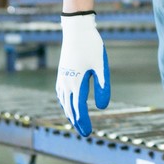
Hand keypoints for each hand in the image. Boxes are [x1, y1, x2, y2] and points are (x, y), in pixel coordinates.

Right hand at [55, 13, 110, 135]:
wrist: (76, 29)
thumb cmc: (91, 46)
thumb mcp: (101, 66)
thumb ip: (102, 86)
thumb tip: (103, 107)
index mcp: (76, 83)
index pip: (78, 109)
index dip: (83, 122)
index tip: (88, 133)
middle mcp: (66, 83)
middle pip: (69, 108)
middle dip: (77, 121)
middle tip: (85, 132)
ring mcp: (62, 78)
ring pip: (63, 101)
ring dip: (69, 112)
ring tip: (76, 120)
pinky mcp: (62, 72)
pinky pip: (61, 93)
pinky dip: (64, 101)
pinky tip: (68, 102)